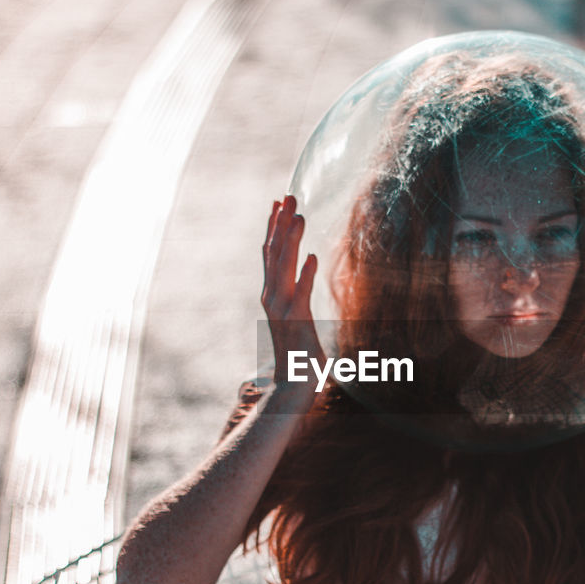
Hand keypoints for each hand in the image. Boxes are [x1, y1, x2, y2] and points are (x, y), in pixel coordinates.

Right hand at [261, 195, 322, 386]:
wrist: (291, 388)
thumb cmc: (299, 355)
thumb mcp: (295, 320)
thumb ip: (295, 299)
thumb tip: (302, 279)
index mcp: (273, 296)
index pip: (271, 254)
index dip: (274, 227)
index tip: (278, 203)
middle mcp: (273, 299)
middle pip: (274, 253)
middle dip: (281, 223)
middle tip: (288, 195)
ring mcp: (283, 311)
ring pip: (284, 268)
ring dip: (292, 240)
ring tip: (299, 215)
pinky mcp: (297, 324)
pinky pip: (302, 295)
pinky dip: (306, 275)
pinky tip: (313, 257)